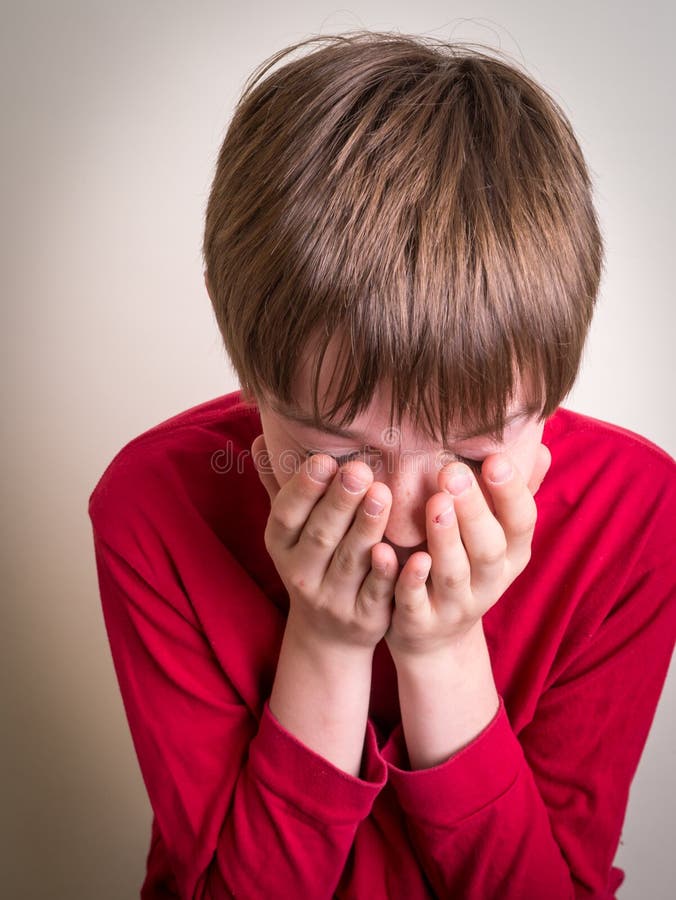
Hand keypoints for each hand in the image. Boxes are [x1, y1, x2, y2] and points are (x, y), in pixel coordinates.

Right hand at [252, 434, 395, 651]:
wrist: (328, 633)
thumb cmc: (313, 561)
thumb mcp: (291, 530)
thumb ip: (279, 485)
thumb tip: (259, 439)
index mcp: (281, 546)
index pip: (287, 515)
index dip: (304, 489)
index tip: (324, 459)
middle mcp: (302, 575)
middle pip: (321, 536)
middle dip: (339, 502)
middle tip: (359, 470)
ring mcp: (333, 599)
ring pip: (350, 561)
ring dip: (366, 528)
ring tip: (383, 493)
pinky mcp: (365, 619)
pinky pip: (378, 594)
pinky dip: (390, 573)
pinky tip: (405, 550)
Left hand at [385, 444, 551, 660]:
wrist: (435, 636)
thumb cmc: (464, 565)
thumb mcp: (494, 535)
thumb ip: (512, 494)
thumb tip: (539, 447)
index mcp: (511, 554)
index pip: (522, 522)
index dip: (511, 493)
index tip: (494, 459)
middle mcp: (489, 582)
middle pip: (488, 547)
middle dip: (474, 510)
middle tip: (452, 472)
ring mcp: (455, 606)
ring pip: (452, 574)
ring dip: (444, 539)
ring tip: (434, 503)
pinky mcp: (419, 622)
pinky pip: (412, 601)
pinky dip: (404, 578)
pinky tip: (386, 549)